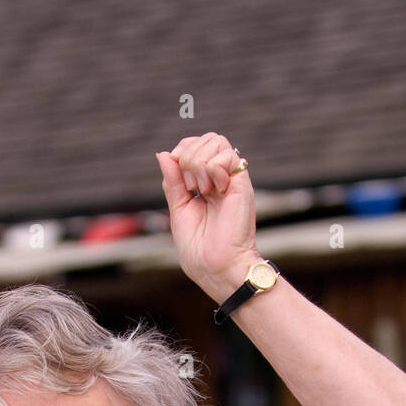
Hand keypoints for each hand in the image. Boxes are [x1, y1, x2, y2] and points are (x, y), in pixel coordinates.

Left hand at [156, 133, 259, 301]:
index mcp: (205, 184)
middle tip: (190, 187)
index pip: (193, 146)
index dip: (180, 151)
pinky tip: (216, 191)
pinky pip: (227, 155)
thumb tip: (163, 154)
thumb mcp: (178, 210)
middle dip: (188, 156)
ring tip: (203, 191)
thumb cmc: (198, 249)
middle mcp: (220, 179)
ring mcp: (231, 180)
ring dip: (199, 163)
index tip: (177, 176)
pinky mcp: (242, 183)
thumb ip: (172, 182)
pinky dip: (214, 170)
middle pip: (204, 138)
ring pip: (215, 140)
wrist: (216, 267)